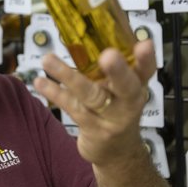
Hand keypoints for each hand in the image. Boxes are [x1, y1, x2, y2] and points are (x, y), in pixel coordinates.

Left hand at [34, 40, 155, 166]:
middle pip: (126, 86)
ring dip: (68, 76)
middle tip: (108, 55)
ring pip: (90, 94)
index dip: (146, 58)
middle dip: (118, 70)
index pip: (146, 70)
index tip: (145, 44)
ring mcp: (111, 118)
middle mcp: (128, 102)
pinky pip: (71, 107)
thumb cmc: (116, 110)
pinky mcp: (92, 128)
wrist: (117, 154)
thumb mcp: (120, 89)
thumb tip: (84, 32)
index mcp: (138, 86)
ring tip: (48, 59)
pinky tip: (40, 82)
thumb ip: (111, 67)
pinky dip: (54, 93)